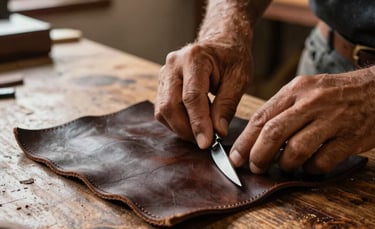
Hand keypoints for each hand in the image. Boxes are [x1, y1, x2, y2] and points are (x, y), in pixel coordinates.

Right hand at [155, 41, 251, 148]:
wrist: (222, 42)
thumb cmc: (232, 58)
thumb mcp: (238, 79)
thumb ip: (227, 106)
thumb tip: (218, 132)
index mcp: (194, 58)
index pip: (191, 97)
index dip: (198, 123)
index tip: (207, 143)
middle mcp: (173, 65)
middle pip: (170, 105)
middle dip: (186, 129)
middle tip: (205, 142)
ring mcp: (164, 74)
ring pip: (163, 110)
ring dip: (180, 128)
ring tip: (201, 132)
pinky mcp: (162, 84)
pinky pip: (162, 109)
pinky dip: (176, 122)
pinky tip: (192, 123)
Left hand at [230, 68, 374, 173]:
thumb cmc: (333, 93)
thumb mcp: (305, 90)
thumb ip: (281, 109)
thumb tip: (254, 137)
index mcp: (296, 90)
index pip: (262, 117)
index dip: (245, 141)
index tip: (235, 157)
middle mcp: (312, 102)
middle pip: (274, 133)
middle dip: (258, 155)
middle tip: (254, 168)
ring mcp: (332, 120)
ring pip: (296, 150)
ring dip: (284, 164)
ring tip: (283, 167)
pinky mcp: (350, 138)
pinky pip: (321, 161)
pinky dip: (310, 169)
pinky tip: (308, 167)